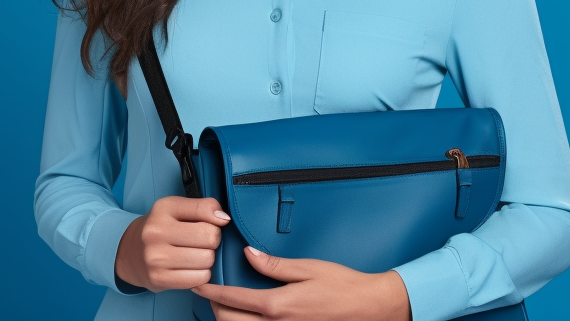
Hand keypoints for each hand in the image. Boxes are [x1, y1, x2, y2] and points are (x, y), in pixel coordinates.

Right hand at [114, 196, 229, 291]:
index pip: (205, 210)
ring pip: (207, 259)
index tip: (216, 223)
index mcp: (163, 209)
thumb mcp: (177, 208)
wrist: (131, 253)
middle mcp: (156, 232)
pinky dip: (202, 274)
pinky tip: (191, 269)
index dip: (217, 219)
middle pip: (210, 237)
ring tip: (196, 255)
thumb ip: (203, 207)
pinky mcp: (159, 279)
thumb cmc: (162, 229)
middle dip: (213, 240)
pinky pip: (200, 278)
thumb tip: (225, 219)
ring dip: (208, 259)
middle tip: (202, 242)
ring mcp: (155, 257)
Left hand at [192, 246, 411, 320]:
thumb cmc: (344, 287)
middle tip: (211, 294)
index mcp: (278, 306)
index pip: (233, 300)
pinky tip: (250, 317)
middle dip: (215, 308)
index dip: (212, 292)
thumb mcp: (308, 268)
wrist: (369, 308)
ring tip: (227, 306)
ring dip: (230, 320)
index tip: (200, 285)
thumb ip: (274, 264)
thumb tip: (250, 255)